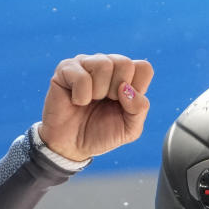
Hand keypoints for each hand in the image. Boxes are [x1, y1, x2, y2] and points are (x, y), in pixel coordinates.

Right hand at [39, 54, 153, 160]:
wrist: (72, 146)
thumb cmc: (101, 133)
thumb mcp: (130, 128)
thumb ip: (139, 108)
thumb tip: (126, 88)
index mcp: (126, 76)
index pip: (144, 68)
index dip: (137, 89)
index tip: (124, 104)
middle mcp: (107, 65)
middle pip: (125, 63)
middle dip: (117, 91)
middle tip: (105, 102)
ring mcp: (86, 64)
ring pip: (104, 65)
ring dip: (99, 92)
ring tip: (91, 101)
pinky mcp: (65, 69)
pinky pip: (81, 76)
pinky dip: (81, 97)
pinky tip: (76, 101)